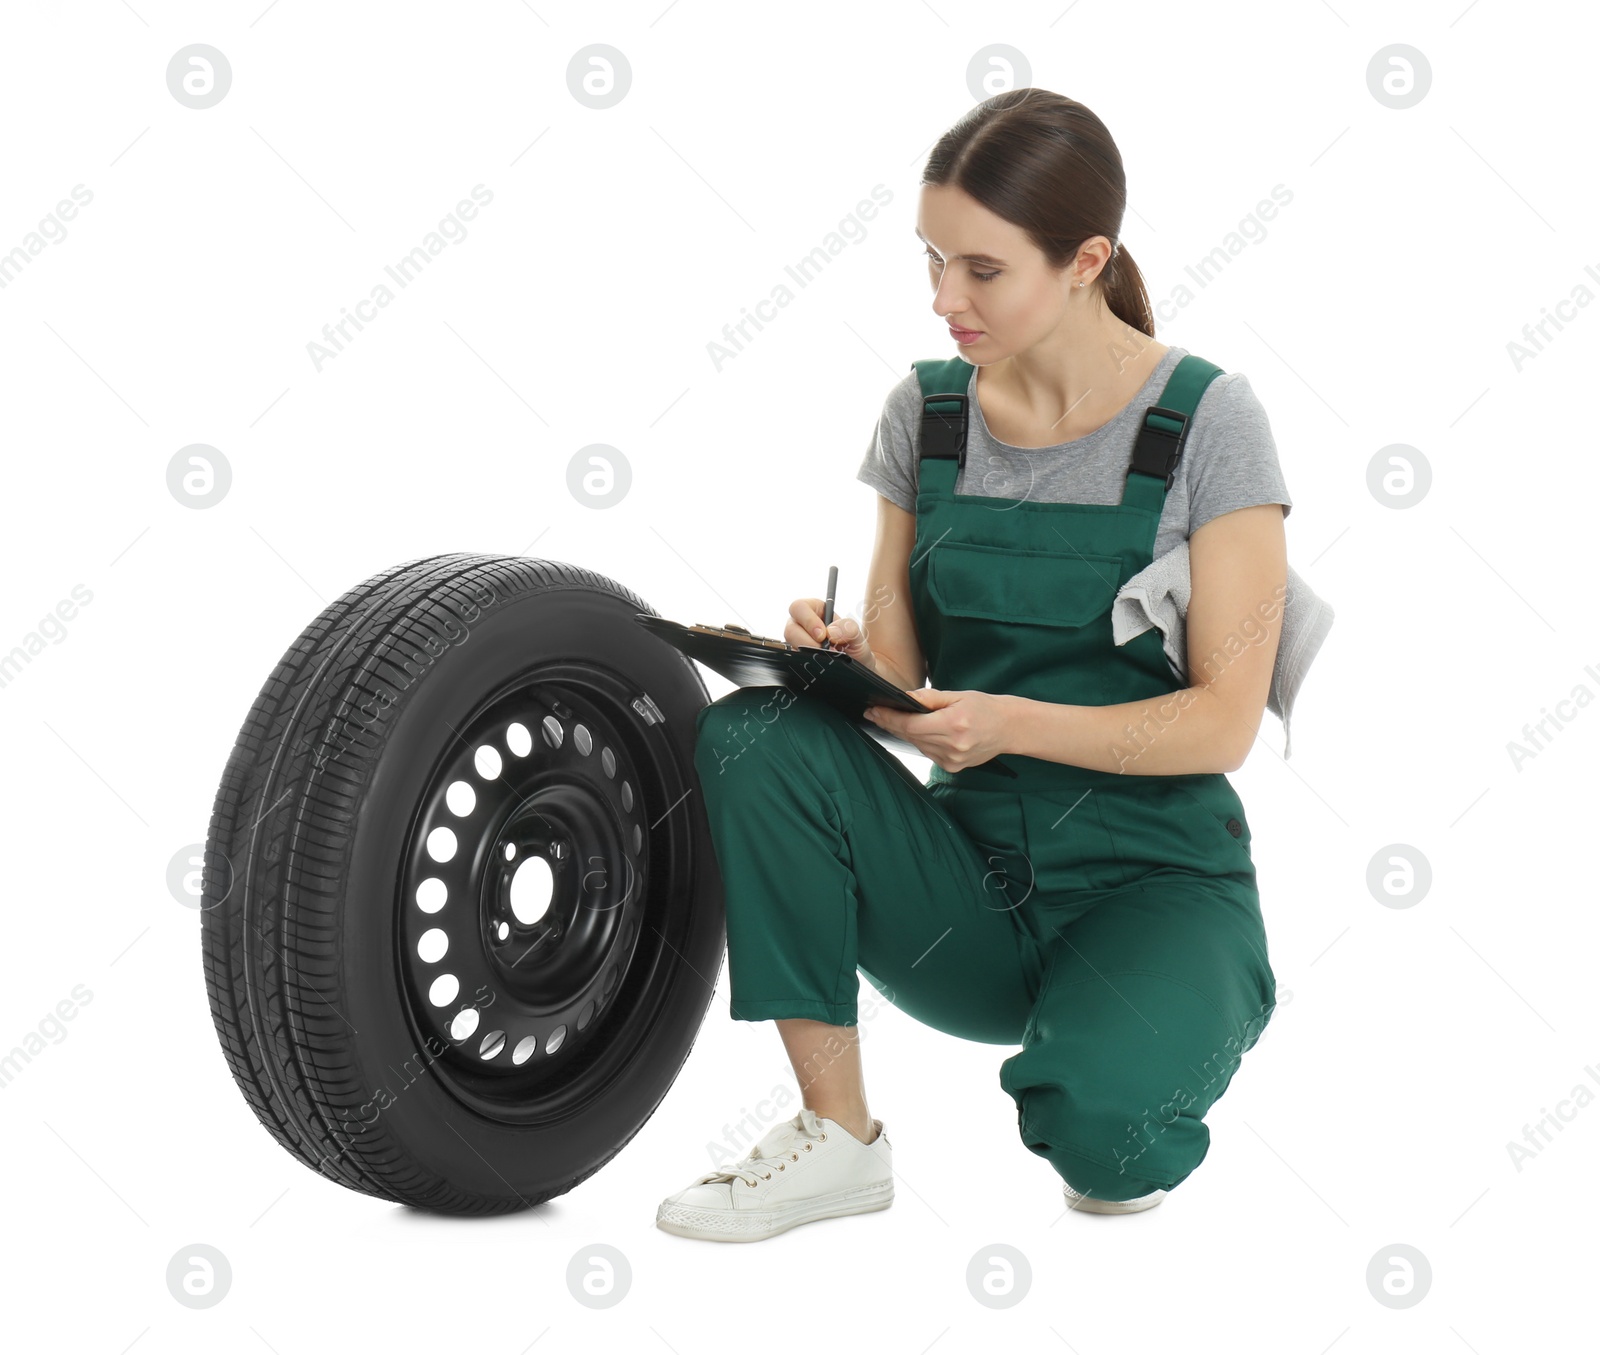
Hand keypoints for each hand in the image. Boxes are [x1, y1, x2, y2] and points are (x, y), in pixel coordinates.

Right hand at [784, 598, 875, 669]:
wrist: (857, 667)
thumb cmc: (855, 647)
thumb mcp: (857, 635)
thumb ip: (848, 628)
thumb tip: (831, 631)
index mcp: (816, 611)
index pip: (799, 607)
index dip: (808, 620)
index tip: (822, 635)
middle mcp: (803, 625)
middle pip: (790, 628)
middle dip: (806, 641)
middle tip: (823, 649)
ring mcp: (798, 642)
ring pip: (790, 645)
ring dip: (807, 653)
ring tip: (826, 657)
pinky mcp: (797, 658)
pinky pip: (793, 660)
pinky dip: (806, 663)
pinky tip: (819, 663)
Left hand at [862, 688, 1012, 771]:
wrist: (1008, 728)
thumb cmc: (984, 708)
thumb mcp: (958, 696)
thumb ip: (929, 698)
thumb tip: (904, 697)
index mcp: (954, 724)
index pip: (911, 725)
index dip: (889, 718)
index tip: (873, 711)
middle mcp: (953, 745)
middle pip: (911, 736)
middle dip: (891, 724)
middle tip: (874, 713)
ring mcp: (953, 760)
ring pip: (918, 745)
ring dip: (905, 733)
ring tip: (893, 719)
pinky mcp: (953, 767)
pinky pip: (928, 753)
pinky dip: (921, 741)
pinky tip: (921, 732)